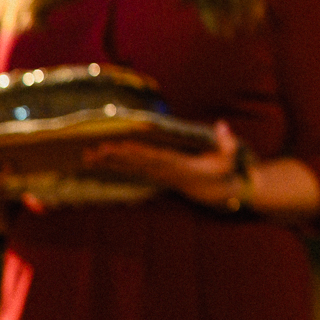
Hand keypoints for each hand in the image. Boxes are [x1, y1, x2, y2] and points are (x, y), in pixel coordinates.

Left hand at [84, 119, 245, 211]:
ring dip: (109, 163)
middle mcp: (166, 172)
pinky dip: (116, 166)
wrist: (220, 194)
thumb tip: (222, 124)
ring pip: (131, 168)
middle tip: (94, 151)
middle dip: (115, 157)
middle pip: (136, 164)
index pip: (154, 158)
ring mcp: (160, 175)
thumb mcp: (230, 158)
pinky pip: (133, 171)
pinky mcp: (157, 176)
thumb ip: (227, 142)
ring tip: (88, 156)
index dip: (137, 153)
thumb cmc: (225, 173)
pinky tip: (101, 162)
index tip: (121, 146)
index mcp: (180, 167)